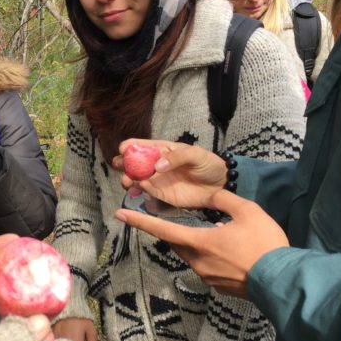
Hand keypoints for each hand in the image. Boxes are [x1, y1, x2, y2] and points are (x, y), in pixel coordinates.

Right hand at [112, 139, 226, 208]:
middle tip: (120, 167)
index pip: (141, 145)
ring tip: (128, 182)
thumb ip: (177, 158)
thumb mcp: (196, 155)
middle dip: (122, 164)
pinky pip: (145, 192)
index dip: (129, 146)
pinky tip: (139, 189)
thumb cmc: (208, 164)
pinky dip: (138, 190)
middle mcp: (155, 165)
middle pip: (132, 163)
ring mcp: (157, 180)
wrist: (220, 185)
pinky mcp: (161, 195)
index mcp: (162, 150)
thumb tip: (157, 166)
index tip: (123, 150)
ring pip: (135, 178)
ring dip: (128, 179)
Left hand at [115, 189, 288, 298]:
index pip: (162, 230)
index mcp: (199, 242)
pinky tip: (230, 251)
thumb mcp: (248, 211)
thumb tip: (211, 195)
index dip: (139, 221)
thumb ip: (224, 199)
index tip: (119, 214)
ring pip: (192, 255)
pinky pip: (207, 266)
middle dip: (174, 230)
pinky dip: (211, 255)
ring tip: (219, 233)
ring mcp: (207, 277)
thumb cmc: (265, 245)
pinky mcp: (218, 286)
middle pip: (176, 242)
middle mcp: (197, 262)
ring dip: (197, 242)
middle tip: (177, 219)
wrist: (282, 282)